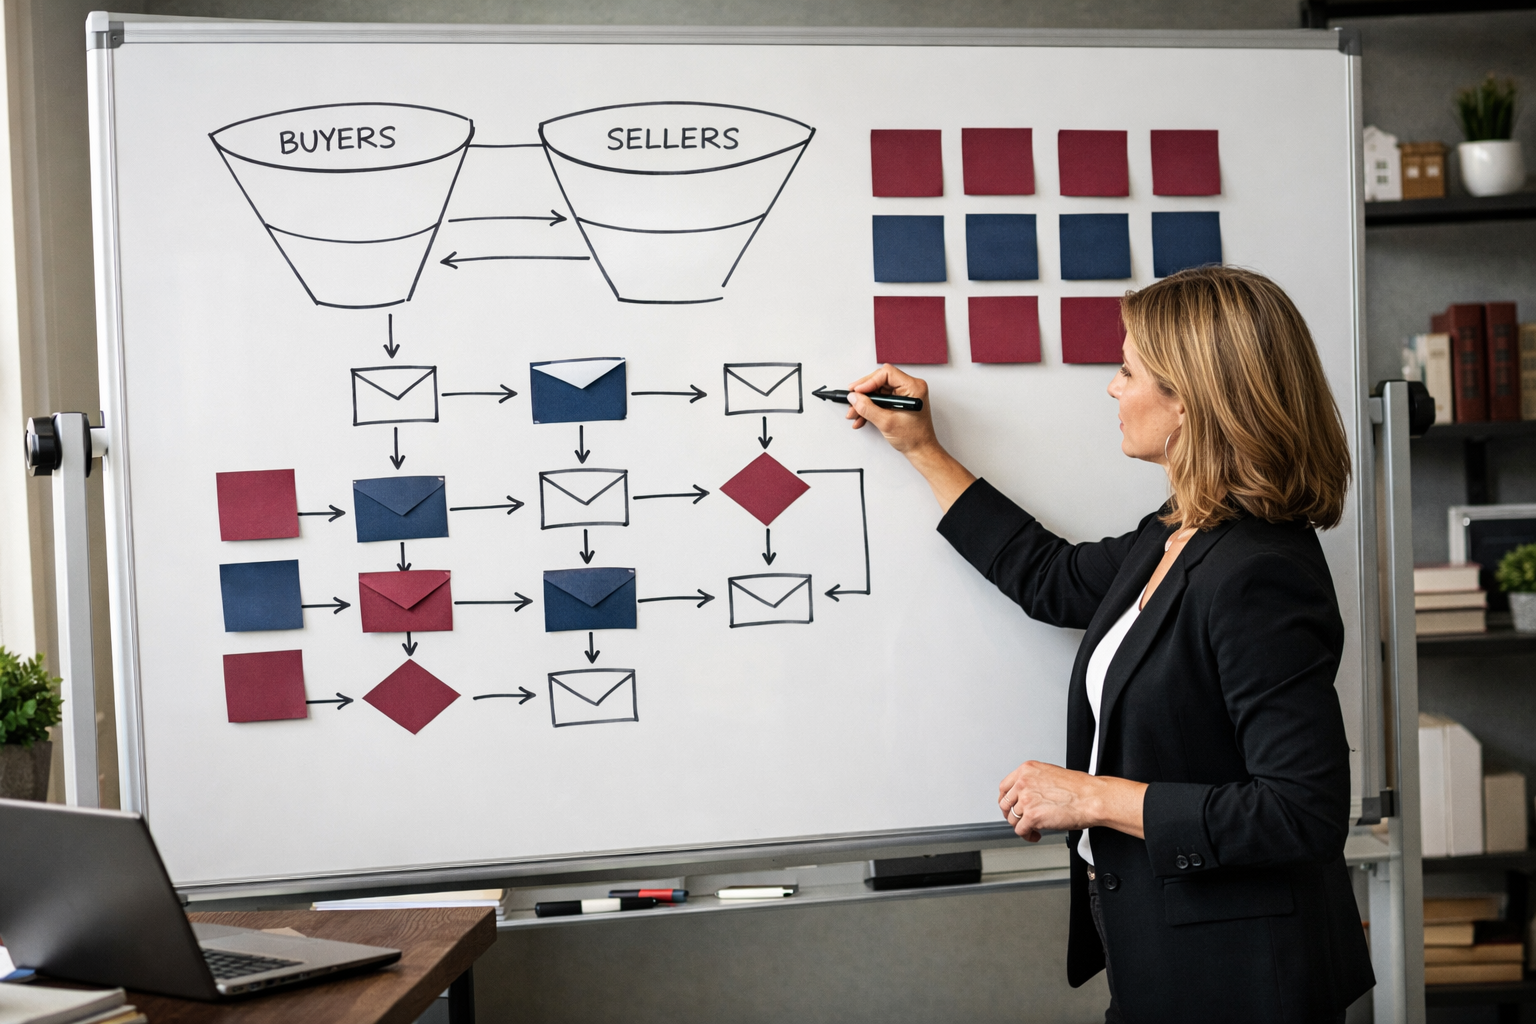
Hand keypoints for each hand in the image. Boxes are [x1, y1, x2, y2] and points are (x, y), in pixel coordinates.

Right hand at [845, 364, 937, 454]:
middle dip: (864, 393)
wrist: (920, 450)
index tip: (857, 391)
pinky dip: (870, 407)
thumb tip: (854, 397)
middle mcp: (910, 387)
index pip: (887, 374)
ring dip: (864, 402)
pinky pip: (881, 399)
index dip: (869, 381)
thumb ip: (868, 408)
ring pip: (878, 391)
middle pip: (880, 381)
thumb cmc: (913, 437)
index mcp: (913, 387)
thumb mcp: (886, 423)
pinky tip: (861, 417)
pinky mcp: (899, 401)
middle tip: (852, 399)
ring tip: (854, 413)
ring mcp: (904, 394)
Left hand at [998, 761, 1146, 841]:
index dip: (1006, 801)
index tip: (1010, 807)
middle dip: (1012, 815)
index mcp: (1027, 770)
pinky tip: (1036, 835)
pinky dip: (1028, 836)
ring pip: (1012, 819)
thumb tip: (1027, 793)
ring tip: (1033, 828)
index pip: (1004, 787)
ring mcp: (1026, 799)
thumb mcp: (1051, 774)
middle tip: (1021, 820)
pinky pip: (1021, 831)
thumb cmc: (1080, 788)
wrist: (1092, 798)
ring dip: (1022, 826)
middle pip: (1005, 804)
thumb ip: (1034, 781)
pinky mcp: (1031, 816)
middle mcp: (1023, 783)